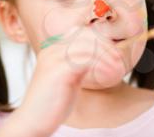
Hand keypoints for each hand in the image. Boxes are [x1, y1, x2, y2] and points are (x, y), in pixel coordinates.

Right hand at [0, 27, 122, 136]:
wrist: (33, 121)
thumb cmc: (53, 103)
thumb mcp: (70, 78)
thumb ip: (81, 64)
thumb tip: (102, 56)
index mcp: (54, 48)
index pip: (82, 33)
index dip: (102, 41)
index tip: (115, 55)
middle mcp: (52, 49)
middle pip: (87, 36)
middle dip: (107, 47)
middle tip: (119, 61)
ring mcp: (54, 58)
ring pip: (88, 47)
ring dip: (107, 57)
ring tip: (118, 70)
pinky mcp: (58, 70)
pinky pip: (86, 60)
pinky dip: (102, 67)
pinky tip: (111, 76)